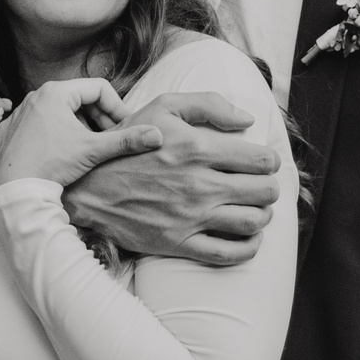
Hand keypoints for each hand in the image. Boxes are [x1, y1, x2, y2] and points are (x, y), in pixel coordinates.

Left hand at [0, 77, 161, 188]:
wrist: (15, 191)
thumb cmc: (52, 165)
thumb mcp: (93, 150)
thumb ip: (126, 140)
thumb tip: (158, 135)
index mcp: (56, 92)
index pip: (98, 89)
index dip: (117, 107)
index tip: (125, 127)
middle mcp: (36, 95)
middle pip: (79, 99)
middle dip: (99, 118)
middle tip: (110, 139)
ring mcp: (21, 112)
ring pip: (61, 112)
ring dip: (80, 126)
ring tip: (89, 147)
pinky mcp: (11, 129)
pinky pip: (41, 124)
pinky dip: (57, 134)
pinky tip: (64, 153)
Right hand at [61, 91, 281, 263]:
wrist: (88, 188)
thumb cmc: (128, 144)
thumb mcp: (163, 107)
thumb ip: (209, 105)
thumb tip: (248, 120)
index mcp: (199, 148)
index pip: (261, 159)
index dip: (270, 160)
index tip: (264, 161)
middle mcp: (200, 185)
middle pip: (264, 191)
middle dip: (270, 187)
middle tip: (262, 185)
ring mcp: (191, 218)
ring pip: (253, 222)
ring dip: (264, 215)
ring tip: (256, 208)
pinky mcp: (179, 244)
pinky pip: (229, 254)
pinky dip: (250, 247)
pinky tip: (250, 237)